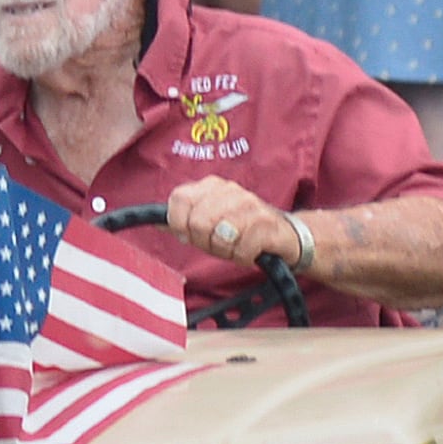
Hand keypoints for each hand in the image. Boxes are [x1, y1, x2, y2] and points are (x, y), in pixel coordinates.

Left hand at [164, 177, 308, 276]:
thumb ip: (184, 220)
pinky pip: (240, 251)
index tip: (187, 235)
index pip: (179, 199)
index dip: (178, 223)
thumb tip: (155, 222)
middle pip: (197, 222)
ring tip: (235, 246)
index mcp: (211, 186)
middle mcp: (229, 190)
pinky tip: (251, 250)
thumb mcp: (210, 220)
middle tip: (218, 244)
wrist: (286, 233)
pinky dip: (242, 258)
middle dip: (204, 242)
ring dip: (225, 251)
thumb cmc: (241, 229)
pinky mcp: (266, 224)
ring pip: (219, 237)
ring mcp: (249, 205)